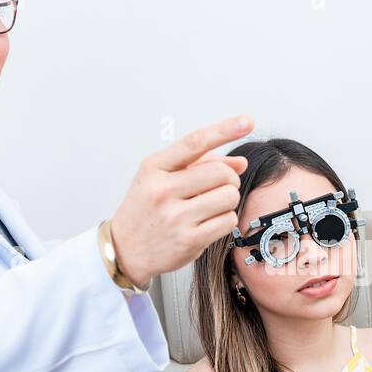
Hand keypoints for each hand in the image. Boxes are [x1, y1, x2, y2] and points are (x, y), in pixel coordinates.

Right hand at [108, 116, 253, 288]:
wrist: (124, 250)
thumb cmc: (145, 210)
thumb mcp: (160, 179)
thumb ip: (199, 165)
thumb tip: (240, 162)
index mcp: (154, 168)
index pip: (195, 143)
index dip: (224, 129)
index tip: (246, 121)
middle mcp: (163, 190)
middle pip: (221, 173)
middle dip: (229, 179)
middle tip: (219, 187)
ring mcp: (176, 217)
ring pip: (229, 197)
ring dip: (228, 201)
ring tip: (211, 206)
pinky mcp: (189, 240)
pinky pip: (228, 221)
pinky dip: (226, 220)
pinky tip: (209, 222)